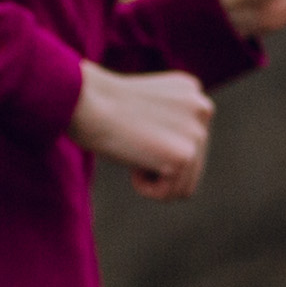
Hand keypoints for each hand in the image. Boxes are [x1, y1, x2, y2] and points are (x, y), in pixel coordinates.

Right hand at [72, 64, 213, 199]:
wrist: (83, 100)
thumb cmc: (97, 105)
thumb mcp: (143, 106)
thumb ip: (167, 122)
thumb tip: (179, 155)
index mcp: (191, 91)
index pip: (188, 142)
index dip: (155, 148)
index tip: (133, 129)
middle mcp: (202, 107)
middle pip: (191, 166)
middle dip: (158, 167)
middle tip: (130, 142)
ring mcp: (197, 132)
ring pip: (183, 186)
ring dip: (153, 180)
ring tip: (131, 151)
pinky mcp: (185, 155)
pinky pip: (168, 194)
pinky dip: (145, 188)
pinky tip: (131, 162)